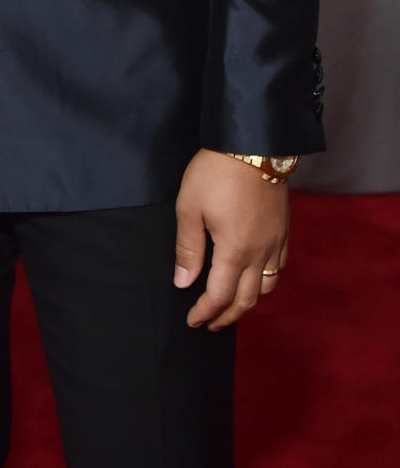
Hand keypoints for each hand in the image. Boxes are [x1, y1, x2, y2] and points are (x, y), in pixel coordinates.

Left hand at [174, 148, 289, 330]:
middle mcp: (260, 252)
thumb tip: (183, 283)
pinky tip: (255, 277)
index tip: (193, 320)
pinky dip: (266, 281)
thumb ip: (188, 249)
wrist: (254, 144)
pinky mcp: (284, 230)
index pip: (220, 296)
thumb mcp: (189, 207)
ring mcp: (276, 242)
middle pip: (247, 299)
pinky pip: (279, 267)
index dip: (205, 312)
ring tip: (230, 306)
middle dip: (227, 316)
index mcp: (234, 250)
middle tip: (210, 324)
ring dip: (248, 302)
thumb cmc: (216, 173)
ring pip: (267, 287)